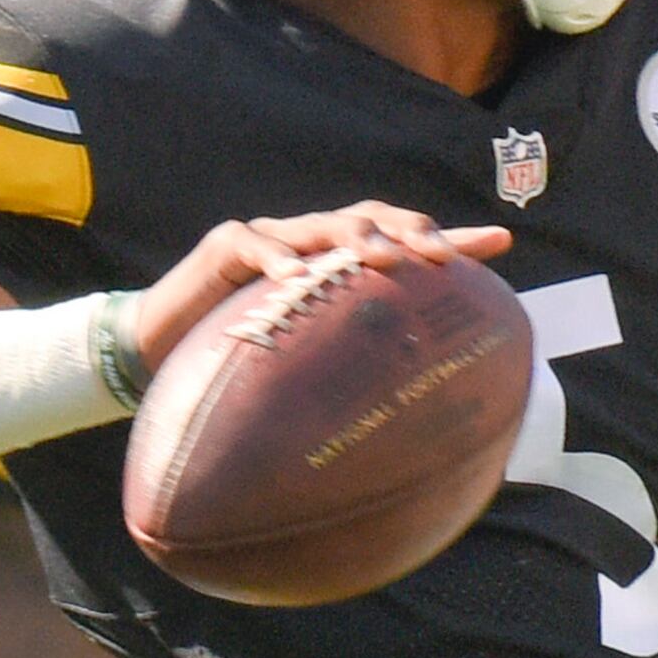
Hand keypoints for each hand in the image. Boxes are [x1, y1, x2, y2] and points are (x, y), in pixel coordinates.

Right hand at [127, 205, 514, 368]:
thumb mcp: (301, 371)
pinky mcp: (224, 247)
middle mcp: (311, 246)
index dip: (451, 241)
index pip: (403, 245)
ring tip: (381, 258)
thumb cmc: (235, 363)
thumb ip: (346, 380)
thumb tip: (411, 438)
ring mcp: (270, 240)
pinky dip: (274, 256)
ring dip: (357, 238)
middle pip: (373, 220)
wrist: (157, 351)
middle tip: (441, 259)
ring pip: (323, 224)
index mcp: (338, 270)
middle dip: (411, 233)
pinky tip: (294, 275)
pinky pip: (253, 244)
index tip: (500, 245)